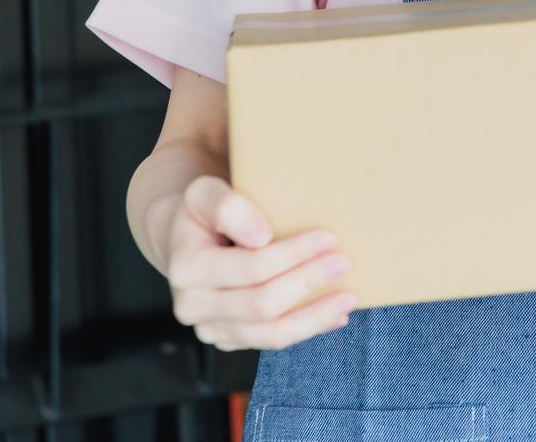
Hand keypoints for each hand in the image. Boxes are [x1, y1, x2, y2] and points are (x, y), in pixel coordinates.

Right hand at [163, 176, 356, 349]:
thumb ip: (227, 205)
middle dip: (308, 283)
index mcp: (186, 268)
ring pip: (270, 334)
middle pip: (263, 304)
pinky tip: (336, 316)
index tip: (329, 238)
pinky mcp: (230, 340)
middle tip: (344, 263)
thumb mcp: (206, 193)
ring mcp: (211, 329)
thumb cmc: (206, 214)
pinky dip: (308, 329)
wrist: (189, 243)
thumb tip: (260, 237)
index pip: (251, 267)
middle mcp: (193, 306)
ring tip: (349, 299)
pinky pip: (272, 342)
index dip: (294, 254)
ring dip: (315, 316)